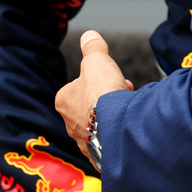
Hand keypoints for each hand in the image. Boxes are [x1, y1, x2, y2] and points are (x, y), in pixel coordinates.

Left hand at [55, 30, 132, 163]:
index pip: (77, 86)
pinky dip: (118, 133)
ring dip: (113, 116)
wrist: (117, 127)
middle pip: (90, 106)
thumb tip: (89, 36)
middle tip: (123, 92)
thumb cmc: (102, 93)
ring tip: (127, 110)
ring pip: (99, 125)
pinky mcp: (99, 155)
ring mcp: (84, 142)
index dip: (97, 79)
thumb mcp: (97, 60)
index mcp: (64, 100)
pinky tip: (127, 127)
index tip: (112, 77)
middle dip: (107, 98)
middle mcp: (70, 124)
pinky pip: (108, 142)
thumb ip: (93, 47)